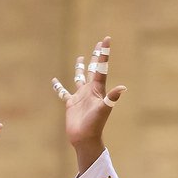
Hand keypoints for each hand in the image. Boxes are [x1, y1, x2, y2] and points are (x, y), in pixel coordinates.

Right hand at [51, 36, 126, 172]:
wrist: (85, 138)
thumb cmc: (95, 125)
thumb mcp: (104, 110)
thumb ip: (112, 98)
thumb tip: (123, 88)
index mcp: (97, 89)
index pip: (101, 67)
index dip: (104, 53)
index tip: (106, 39)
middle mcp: (89, 90)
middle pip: (93, 69)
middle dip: (96, 57)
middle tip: (99, 44)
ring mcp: (80, 96)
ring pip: (79, 78)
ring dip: (80, 68)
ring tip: (81, 58)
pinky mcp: (71, 103)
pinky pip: (63, 92)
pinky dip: (58, 86)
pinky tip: (54, 80)